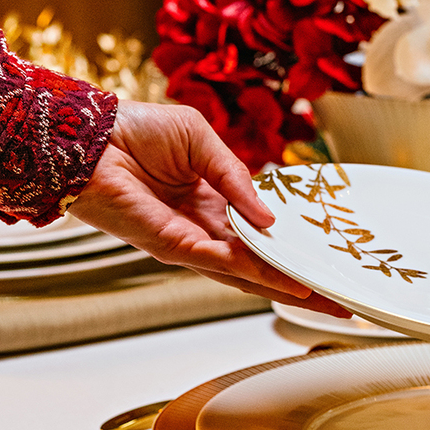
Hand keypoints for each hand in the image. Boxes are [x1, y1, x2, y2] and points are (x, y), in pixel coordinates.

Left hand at [69, 100, 348, 316]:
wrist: (90, 134)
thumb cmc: (137, 130)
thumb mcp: (203, 141)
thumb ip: (237, 177)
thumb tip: (270, 217)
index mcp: (210, 201)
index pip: (259, 234)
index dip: (292, 245)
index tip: (327, 256)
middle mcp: (202, 228)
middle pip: (259, 264)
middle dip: (299, 282)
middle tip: (339, 299)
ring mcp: (188, 241)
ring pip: (247, 272)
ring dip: (286, 286)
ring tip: (324, 298)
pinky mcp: (171, 245)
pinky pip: (222, 262)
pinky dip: (256, 272)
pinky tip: (286, 279)